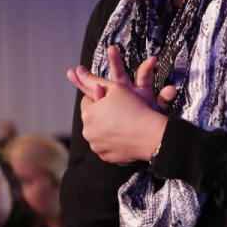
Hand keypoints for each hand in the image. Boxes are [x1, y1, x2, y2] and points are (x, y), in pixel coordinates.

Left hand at [66, 47, 175, 162]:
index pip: (87, 101)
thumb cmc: (134, 108)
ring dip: (105, 127)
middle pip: (92, 118)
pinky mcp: (105, 156)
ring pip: (97, 132)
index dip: (100, 98)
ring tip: (122, 123)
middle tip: (119, 110)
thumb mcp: (115, 88)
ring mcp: (96, 146)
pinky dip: (111, 141)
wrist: (151, 134)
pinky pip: (105, 145)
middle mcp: (88, 132)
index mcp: (88, 114)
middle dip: (101, 113)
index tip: (112, 99)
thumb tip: (76, 70)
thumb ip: (92, 80)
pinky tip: (123, 135)